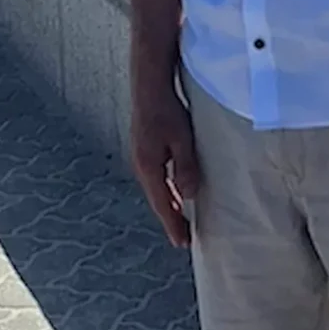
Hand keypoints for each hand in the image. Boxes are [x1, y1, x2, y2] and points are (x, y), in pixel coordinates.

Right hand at [131, 82, 199, 247]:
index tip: (183, 242)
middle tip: (183, 239)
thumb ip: (185, 168)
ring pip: (156, 190)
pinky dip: (165, 191)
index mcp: (148, 167)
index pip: (163, 203)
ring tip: (180, 221)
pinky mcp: (144, 151)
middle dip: (171, 219)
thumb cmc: (167, 110)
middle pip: (157, 200)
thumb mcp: (182, 140)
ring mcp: (140, 158)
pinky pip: (155, 178)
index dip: (173, 224)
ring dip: (168, 205)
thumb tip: (188, 196)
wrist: (149, 86)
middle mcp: (141, 166)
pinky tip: (174, 192)